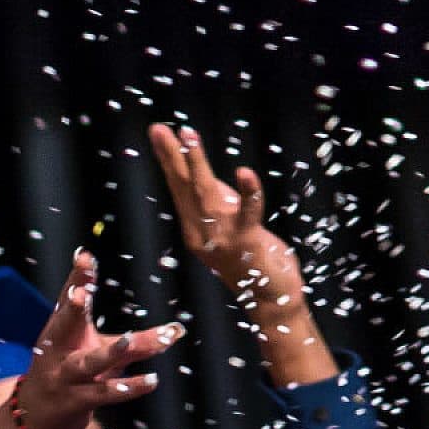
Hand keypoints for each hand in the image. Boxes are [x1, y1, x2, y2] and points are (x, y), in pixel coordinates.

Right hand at [14, 252, 179, 428]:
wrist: (37, 415)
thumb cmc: (73, 370)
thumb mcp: (101, 350)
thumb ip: (141, 341)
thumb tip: (179, 330)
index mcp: (62, 331)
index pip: (68, 300)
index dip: (77, 279)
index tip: (85, 257)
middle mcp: (59, 351)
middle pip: (65, 326)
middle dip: (71, 310)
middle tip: (80, 295)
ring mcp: (65, 377)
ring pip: (89, 363)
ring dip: (109, 352)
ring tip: (129, 341)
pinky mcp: (75, 401)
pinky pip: (103, 393)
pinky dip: (127, 388)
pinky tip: (151, 380)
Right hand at [147, 123, 306, 317]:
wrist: (270, 300)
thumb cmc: (254, 260)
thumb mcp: (231, 226)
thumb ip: (220, 203)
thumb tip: (208, 176)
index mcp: (195, 228)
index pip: (180, 187)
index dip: (172, 159)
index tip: (161, 133)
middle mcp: (201, 232)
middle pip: (184, 187)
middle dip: (172, 156)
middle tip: (158, 129)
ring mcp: (222, 237)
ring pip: (206, 194)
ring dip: (198, 163)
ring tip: (189, 136)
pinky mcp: (247, 241)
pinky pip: (248, 212)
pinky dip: (248, 192)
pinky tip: (244, 172)